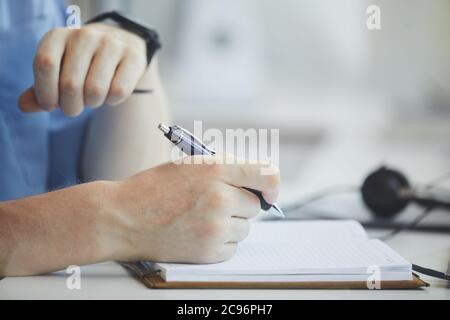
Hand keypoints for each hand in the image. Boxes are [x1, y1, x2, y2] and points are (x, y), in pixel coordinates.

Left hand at [18, 23, 147, 115]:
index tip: (49, 106)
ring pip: (95, 91)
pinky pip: (118, 92)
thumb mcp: (58, 72)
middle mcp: (84, 35)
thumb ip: (41, 90)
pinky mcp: (133, 57)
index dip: (45, 92)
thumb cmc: (81, 65)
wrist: (120, 46)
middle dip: (70, 106)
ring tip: (92, 99)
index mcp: (58, 35)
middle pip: (70, 84)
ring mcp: (111, 44)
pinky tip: (110, 94)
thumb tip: (24, 106)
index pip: (45, 64)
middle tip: (73, 108)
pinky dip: (112, 101)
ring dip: (92, 104)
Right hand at [110, 156, 279, 262]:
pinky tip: (195, 234)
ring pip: (244, 228)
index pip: (267, 175)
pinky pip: (232, 248)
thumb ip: (225, 170)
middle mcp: (220, 197)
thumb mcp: (190, 165)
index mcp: (216, 169)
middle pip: (255, 206)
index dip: (271, 185)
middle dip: (239, 205)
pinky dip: (219, 243)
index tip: (268, 193)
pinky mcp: (209, 251)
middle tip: (213, 204)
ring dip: (229, 225)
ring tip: (199, 219)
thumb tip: (257, 186)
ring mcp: (215, 227)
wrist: (122, 217)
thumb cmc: (154, 188)